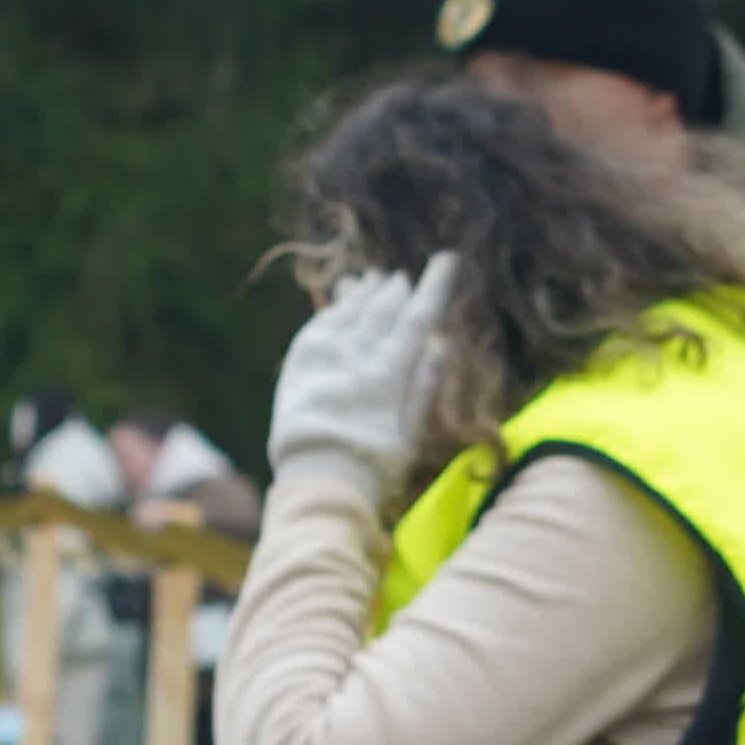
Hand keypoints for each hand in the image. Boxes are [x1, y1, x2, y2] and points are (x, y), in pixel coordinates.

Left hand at [264, 254, 461, 501]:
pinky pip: (315, 332)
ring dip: (359, 296)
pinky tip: (334, 307)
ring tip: (368, 280)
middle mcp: (356, 361)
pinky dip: (328, 315)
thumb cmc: (375, 467)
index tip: (446, 261)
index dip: (432, 287)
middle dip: (392, 290)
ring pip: (346, 316)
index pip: (416, 319)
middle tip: (398, 277)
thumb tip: (439, 345)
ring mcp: (324, 363)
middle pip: (379, 312)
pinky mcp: (298, 372)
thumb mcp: (413, 434)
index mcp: (390, 375)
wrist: (318, 483)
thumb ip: (424, 387)